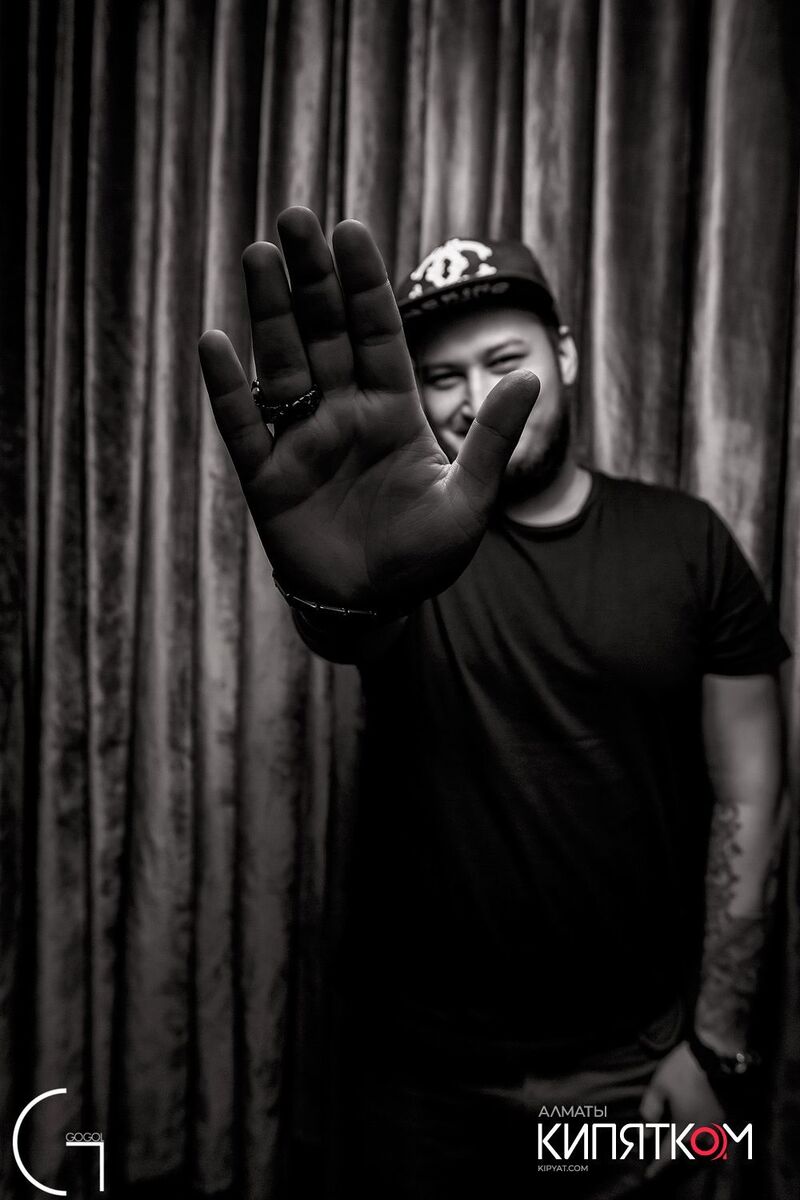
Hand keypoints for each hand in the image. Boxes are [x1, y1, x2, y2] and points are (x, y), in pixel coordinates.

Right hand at [198, 207, 539, 610]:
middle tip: (295, 217)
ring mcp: (302, 441)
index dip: (363, 284)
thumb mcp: (468, 503)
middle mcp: (344, 414)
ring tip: (256, 254)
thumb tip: (530, 377)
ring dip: (269, 313)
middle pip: (324, 333)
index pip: (377, 333)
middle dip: (311, 278)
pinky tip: (216, 344)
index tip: (350, 230)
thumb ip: (492, 441)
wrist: (372, 606)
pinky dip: (229, 390)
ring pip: (282, 364)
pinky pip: (244, 427)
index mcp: (392, 412)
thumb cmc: (423, 557)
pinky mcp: (267, 477)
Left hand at [639, 1040, 725, 1179]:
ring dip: (695, 1149)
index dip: (658, 1165)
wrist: (715, 1055)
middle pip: (691, 1154)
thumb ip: (650, 1109)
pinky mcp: (729, 1115)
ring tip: (686, 1142)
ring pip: (707, 1148)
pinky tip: (704, 1130)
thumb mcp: (659, 1086)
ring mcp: (720, 1125)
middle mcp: (704, 1133)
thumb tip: (646, 1130)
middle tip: (668, 1151)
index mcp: (685, 1128)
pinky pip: (719, 1136)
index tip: (649, 1175)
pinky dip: (710, 1139)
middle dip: (679, 1155)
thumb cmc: (683, 1071)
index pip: (669, 1154)